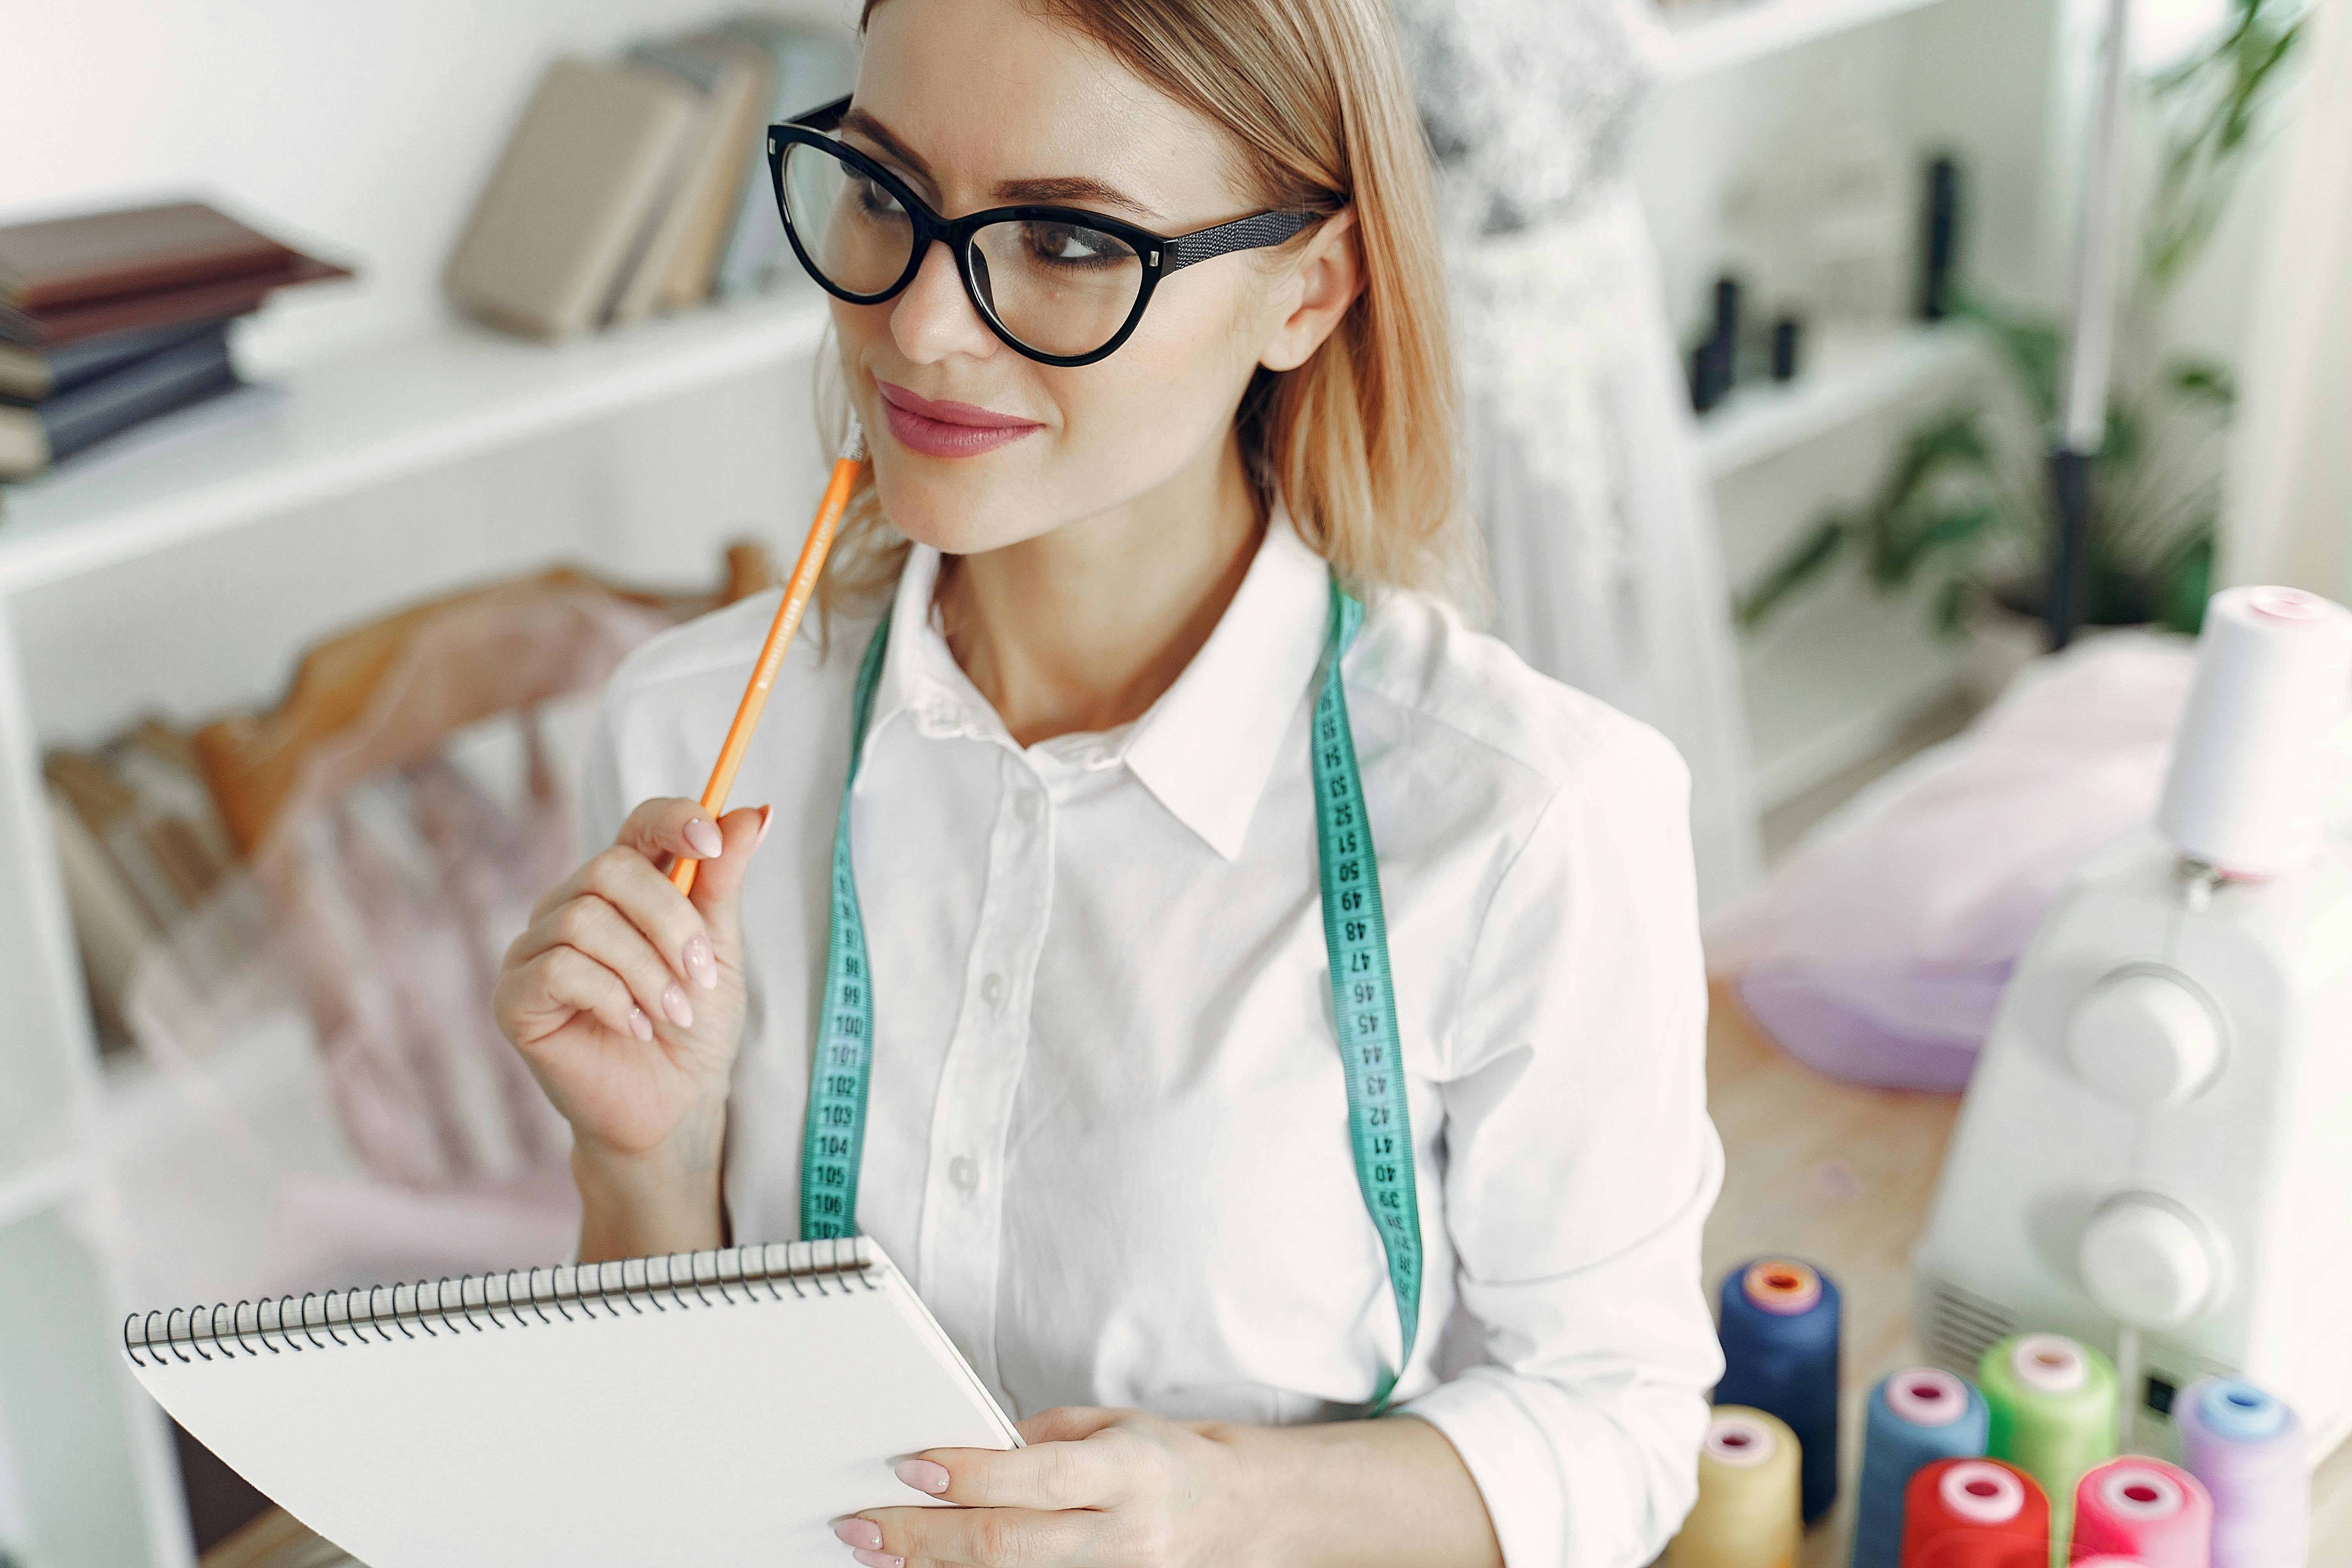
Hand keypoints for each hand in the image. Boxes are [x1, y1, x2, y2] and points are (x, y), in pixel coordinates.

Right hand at [493, 797, 769, 1252]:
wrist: (674, 1105)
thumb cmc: (694, 1025)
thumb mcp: (719, 946)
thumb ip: (724, 878)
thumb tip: (755, 812)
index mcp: (623, 887)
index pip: (637, 825)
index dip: (673, 820)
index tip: (711, 842)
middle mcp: (570, 906)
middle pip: (610, 869)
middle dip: (669, 921)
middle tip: (700, 974)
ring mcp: (535, 949)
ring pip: (586, 919)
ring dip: (645, 970)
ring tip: (673, 1013)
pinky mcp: (515, 996)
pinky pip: (559, 969)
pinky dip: (611, 997)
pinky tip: (634, 1027)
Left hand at [834, 1407, 1259, 1567]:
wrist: (1233, 1513)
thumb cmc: (1163, 1459)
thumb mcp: (1111, 1423)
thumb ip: (1039, 1439)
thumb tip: (963, 1452)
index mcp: (1132, 1468)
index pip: (1041, 1477)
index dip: (972, 1476)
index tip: (911, 1468)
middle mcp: (1127, 1533)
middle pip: (1011, 1544)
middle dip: (926, 1537)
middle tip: (862, 1525)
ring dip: (934, 1567)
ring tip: (880, 1552)